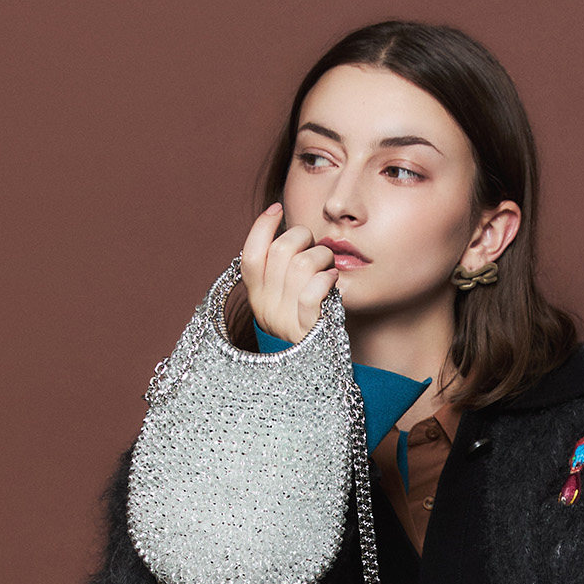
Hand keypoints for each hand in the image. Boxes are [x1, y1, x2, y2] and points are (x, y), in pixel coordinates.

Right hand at [240, 202, 338, 342]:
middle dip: (302, 238)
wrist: (313, 374)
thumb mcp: (283, 300)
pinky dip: (326, 279)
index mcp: (256, 297)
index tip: (277, 209)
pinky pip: (312, 292)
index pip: (250, 253)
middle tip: (315, 248)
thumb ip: (280, 271)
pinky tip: (332, 281)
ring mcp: (285, 320)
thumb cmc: (305, 326)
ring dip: (321, 258)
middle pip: (280, 251)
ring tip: (328, 268)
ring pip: (301, 265)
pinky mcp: (308, 330)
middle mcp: (266, 307)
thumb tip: (288, 232)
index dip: (262, 227)